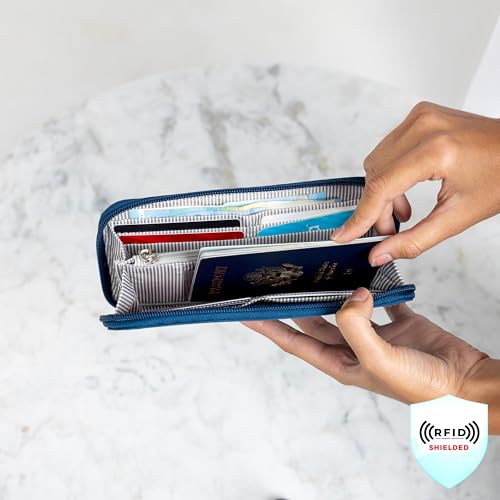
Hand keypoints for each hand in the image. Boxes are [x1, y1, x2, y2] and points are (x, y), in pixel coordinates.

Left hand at [242, 288, 489, 405]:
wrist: (465, 384)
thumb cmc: (423, 387)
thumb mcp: (379, 361)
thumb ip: (357, 327)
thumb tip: (350, 295)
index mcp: (341, 362)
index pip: (294, 341)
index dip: (269, 327)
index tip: (247, 313)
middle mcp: (353, 348)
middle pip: (315, 320)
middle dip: (296, 303)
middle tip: (279, 282)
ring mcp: (375, 334)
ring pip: (345, 307)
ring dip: (334, 290)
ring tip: (318, 270)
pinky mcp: (396, 322)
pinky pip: (379, 299)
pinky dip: (372, 285)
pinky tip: (365, 271)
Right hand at [331, 102, 499, 265]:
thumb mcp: (458, 218)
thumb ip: (414, 240)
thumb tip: (380, 253)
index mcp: (436, 150)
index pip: (381, 187)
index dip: (361, 216)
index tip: (343, 234)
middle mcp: (423, 126)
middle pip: (374, 174)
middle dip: (376, 207)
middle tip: (391, 229)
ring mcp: (420, 117)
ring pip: (376, 162)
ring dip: (382, 191)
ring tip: (404, 211)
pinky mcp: (419, 116)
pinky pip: (387, 150)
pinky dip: (390, 174)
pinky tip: (406, 190)